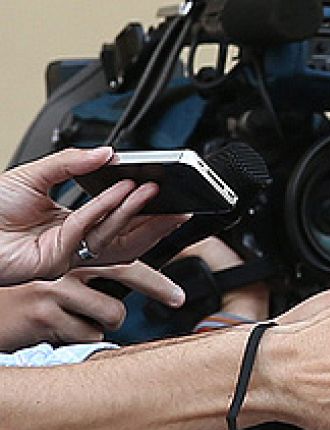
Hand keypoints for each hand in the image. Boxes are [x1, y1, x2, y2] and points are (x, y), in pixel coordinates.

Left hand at [0, 147, 186, 284]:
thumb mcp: (34, 173)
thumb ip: (72, 163)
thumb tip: (108, 153)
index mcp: (72, 225)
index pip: (118, 223)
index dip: (145, 213)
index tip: (166, 197)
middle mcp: (73, 244)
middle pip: (127, 238)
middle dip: (157, 222)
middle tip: (180, 203)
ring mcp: (67, 255)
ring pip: (114, 237)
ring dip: (137, 211)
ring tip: (152, 189)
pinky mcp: (56, 262)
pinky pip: (89, 230)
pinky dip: (107, 208)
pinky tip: (121, 191)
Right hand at [0, 262, 185, 349]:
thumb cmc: (18, 299)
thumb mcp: (51, 279)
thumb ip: (83, 277)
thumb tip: (124, 290)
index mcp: (65, 252)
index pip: (117, 248)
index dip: (147, 246)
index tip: (171, 250)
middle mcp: (61, 264)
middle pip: (125, 270)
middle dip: (158, 286)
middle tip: (177, 298)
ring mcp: (53, 288)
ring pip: (112, 312)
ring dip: (103, 322)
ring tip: (79, 320)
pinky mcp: (45, 314)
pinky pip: (89, 335)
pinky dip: (80, 338)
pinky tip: (58, 331)